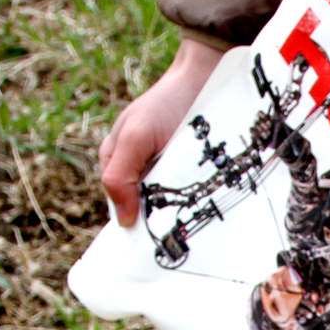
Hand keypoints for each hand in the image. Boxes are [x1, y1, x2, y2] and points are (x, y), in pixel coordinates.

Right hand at [98, 38, 225, 224]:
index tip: (150, 252)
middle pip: (149, 212)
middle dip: (163, 225)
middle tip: (180, 241)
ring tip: (197, 229)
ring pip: (174, 209)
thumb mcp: (135, 137)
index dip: (134, 228)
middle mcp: (143, 172)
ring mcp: (170, 174)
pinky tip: (211, 215)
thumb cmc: (164, 104)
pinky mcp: (196, 174)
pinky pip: (196, 198)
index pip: (121, 208)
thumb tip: (123, 221)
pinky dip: (201, 205)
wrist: (204, 77)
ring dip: (185, 217)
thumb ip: (119, 175)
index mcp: (118, 164)